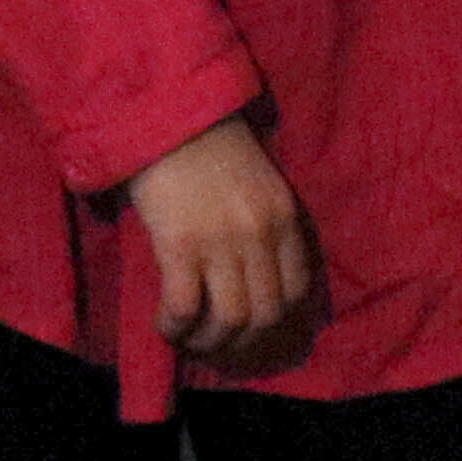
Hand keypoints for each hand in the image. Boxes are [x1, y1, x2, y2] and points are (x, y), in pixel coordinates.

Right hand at [129, 116, 317, 368]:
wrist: (168, 113)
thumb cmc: (210, 146)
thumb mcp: (258, 184)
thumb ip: (265, 226)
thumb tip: (256, 279)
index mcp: (284, 216)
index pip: (296, 290)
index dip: (275, 323)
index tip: (253, 332)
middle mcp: (260, 233)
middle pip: (265, 314)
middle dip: (241, 344)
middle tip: (217, 347)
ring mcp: (222, 240)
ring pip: (231, 319)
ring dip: (209, 342)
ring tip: (189, 339)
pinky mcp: (180, 244)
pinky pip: (185, 307)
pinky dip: (176, 327)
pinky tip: (165, 325)